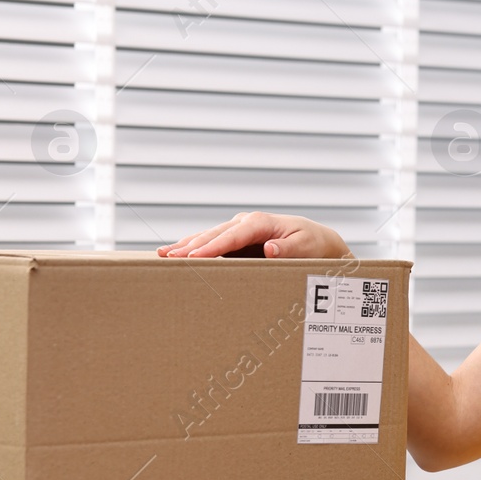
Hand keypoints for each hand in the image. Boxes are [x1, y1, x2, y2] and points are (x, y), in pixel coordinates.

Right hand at [157, 212, 351, 259]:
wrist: (317, 241)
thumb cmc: (313, 245)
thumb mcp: (307, 247)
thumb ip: (289, 249)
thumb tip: (269, 248)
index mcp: (262, 222)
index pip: (233, 235)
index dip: (212, 246)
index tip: (194, 256)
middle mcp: (247, 222)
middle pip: (214, 234)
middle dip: (191, 245)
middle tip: (169, 257)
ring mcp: (239, 229)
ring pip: (208, 236)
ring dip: (185, 245)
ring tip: (162, 255)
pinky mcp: (236, 239)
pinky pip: (211, 242)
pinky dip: (193, 247)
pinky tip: (175, 253)